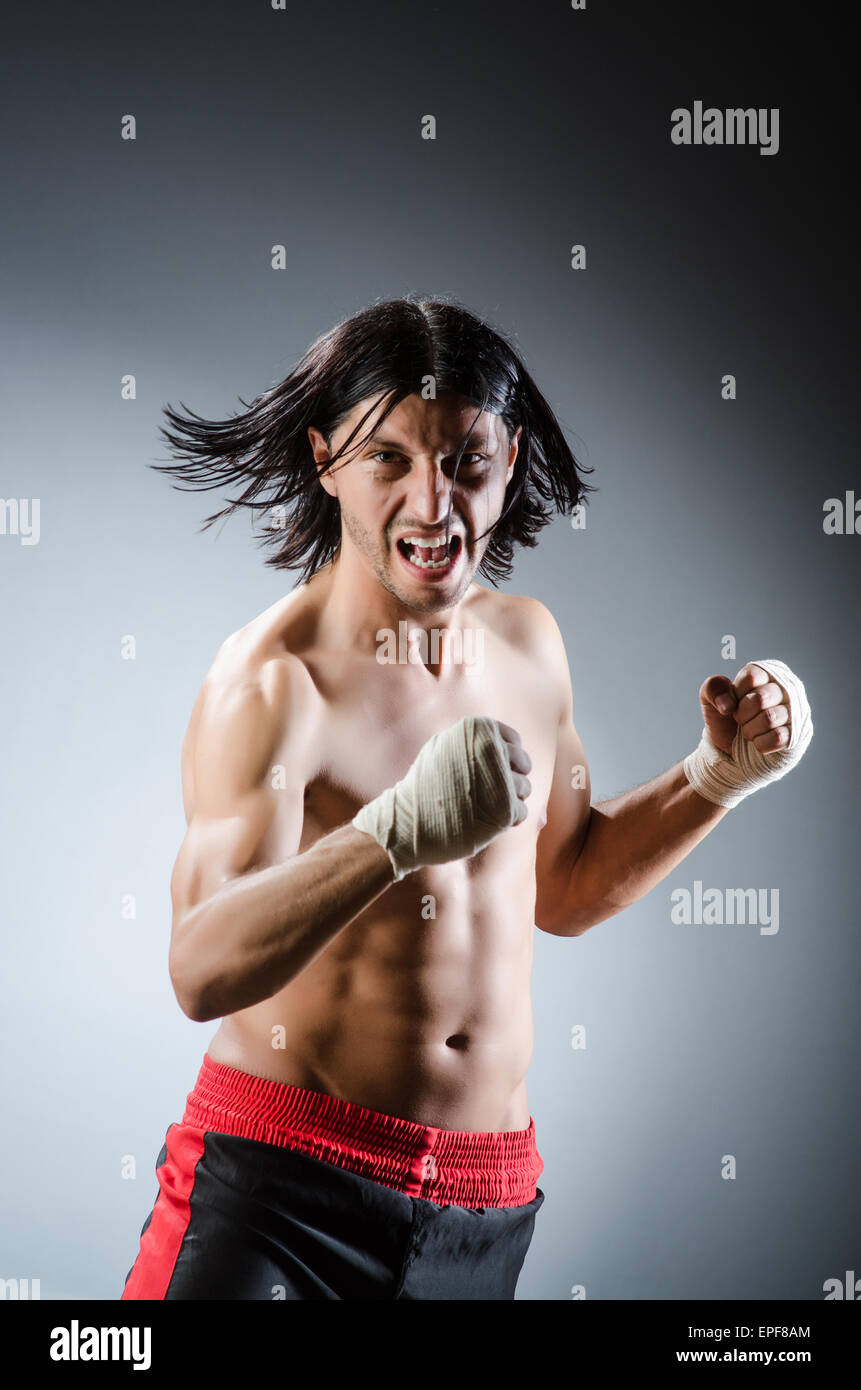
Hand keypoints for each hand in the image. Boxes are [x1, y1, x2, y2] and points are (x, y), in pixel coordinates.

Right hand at [352, 714, 531, 880]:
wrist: (408, 822)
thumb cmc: (426, 785)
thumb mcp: (443, 750)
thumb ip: (476, 745)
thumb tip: (519, 748)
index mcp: (478, 729)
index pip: (514, 741)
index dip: (506, 758)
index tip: (489, 771)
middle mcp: (491, 749)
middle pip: (524, 763)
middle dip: (512, 778)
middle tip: (489, 792)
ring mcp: (499, 779)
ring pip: (525, 788)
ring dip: (510, 800)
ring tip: (482, 806)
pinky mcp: (504, 807)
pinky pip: (522, 811)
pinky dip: (508, 819)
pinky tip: (485, 821)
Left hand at [698, 663, 791, 757]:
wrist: (729, 751)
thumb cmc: (726, 719)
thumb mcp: (710, 699)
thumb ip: (713, 688)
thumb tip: (728, 704)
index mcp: (768, 673)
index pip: (752, 677)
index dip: (736, 694)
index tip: (735, 702)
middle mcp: (787, 688)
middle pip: (760, 698)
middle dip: (742, 714)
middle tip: (741, 719)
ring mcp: (795, 712)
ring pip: (769, 718)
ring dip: (750, 730)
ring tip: (749, 731)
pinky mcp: (797, 735)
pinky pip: (777, 737)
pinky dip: (760, 743)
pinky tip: (759, 741)